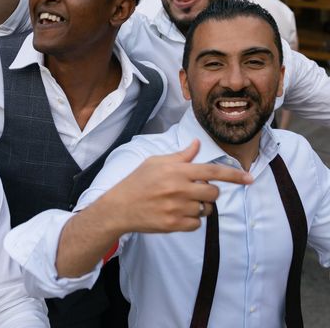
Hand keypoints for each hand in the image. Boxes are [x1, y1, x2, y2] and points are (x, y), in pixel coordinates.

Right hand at [103, 140, 252, 233]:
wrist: (119, 207)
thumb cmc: (138, 181)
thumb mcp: (155, 162)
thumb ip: (180, 156)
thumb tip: (197, 144)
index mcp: (177, 170)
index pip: (213, 171)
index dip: (234, 175)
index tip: (249, 178)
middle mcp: (179, 188)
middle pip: (213, 192)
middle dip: (209, 192)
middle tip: (193, 191)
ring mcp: (177, 208)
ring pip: (206, 209)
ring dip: (199, 206)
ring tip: (180, 202)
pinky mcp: (174, 224)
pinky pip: (197, 224)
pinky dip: (191, 220)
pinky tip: (175, 214)